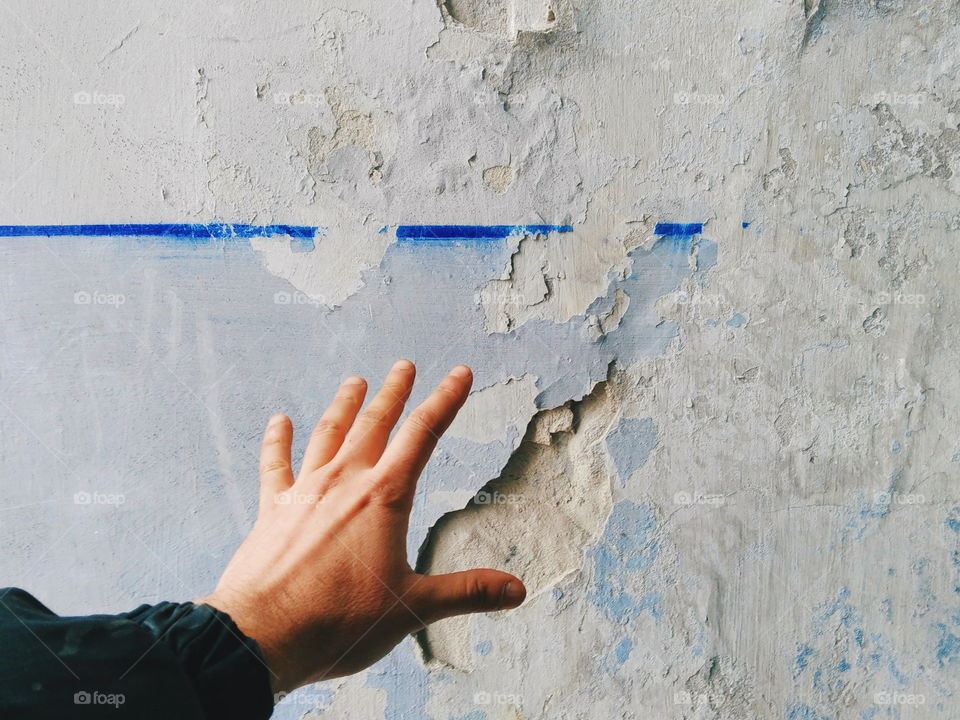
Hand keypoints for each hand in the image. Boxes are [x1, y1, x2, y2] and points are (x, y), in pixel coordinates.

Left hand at [198, 360, 525, 693]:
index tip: (459, 373)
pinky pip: (276, 465)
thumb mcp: (412, 608)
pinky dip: (277, 440)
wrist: (262, 635)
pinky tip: (279, 421)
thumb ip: (466, 592)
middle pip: (374, 423)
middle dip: (394, 392)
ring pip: (328, 434)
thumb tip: (516, 590)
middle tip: (404, 366)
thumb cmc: (339, 622)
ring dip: (344, 406)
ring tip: (354, 382)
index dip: (446, 400)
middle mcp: (344, 482)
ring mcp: (305, 492)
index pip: (423, 435)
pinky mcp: (273, 510)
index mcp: (384, 497)